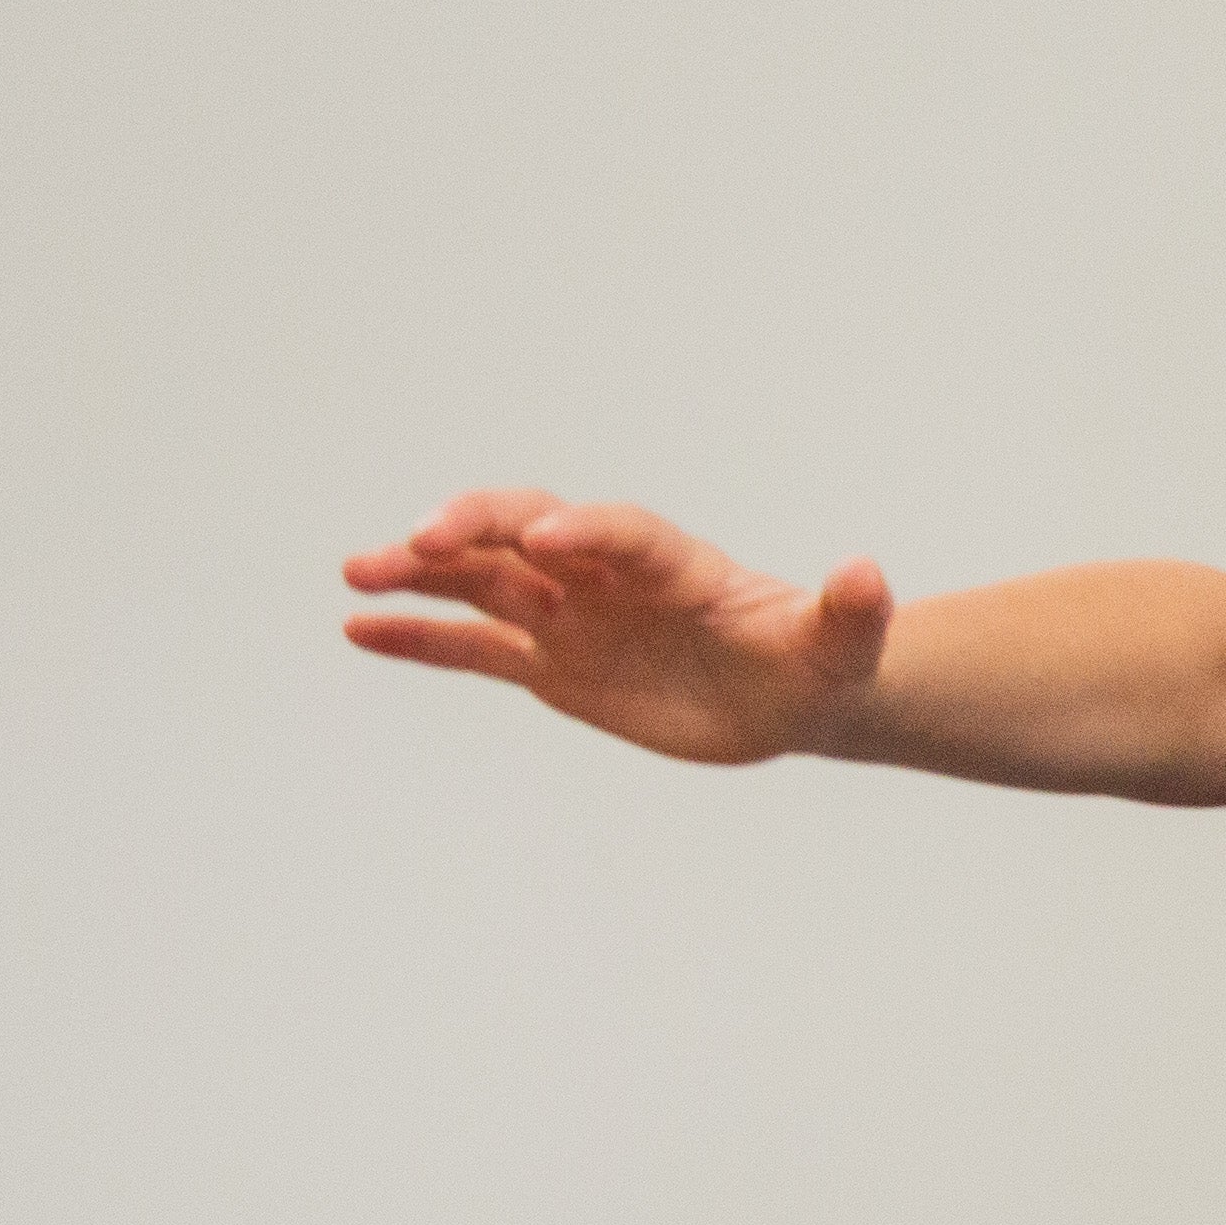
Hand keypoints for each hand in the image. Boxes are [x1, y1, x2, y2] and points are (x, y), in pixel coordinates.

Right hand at [339, 490, 893, 764]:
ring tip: (356, 572)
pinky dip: (418, 638)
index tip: (546, 537)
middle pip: (530, 532)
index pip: (621, 535)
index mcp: (675, 566)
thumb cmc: (817, 664)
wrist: (790, 696)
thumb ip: (850, 612)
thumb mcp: (842, 648)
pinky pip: (474, 647)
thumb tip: (869, 575)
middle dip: (477, 528)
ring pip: (485, 580)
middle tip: (420, 538)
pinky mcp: (551, 663)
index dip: (585, 529)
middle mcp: (610, 577)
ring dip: (423, 573)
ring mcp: (573, 615)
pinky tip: (357, 629)